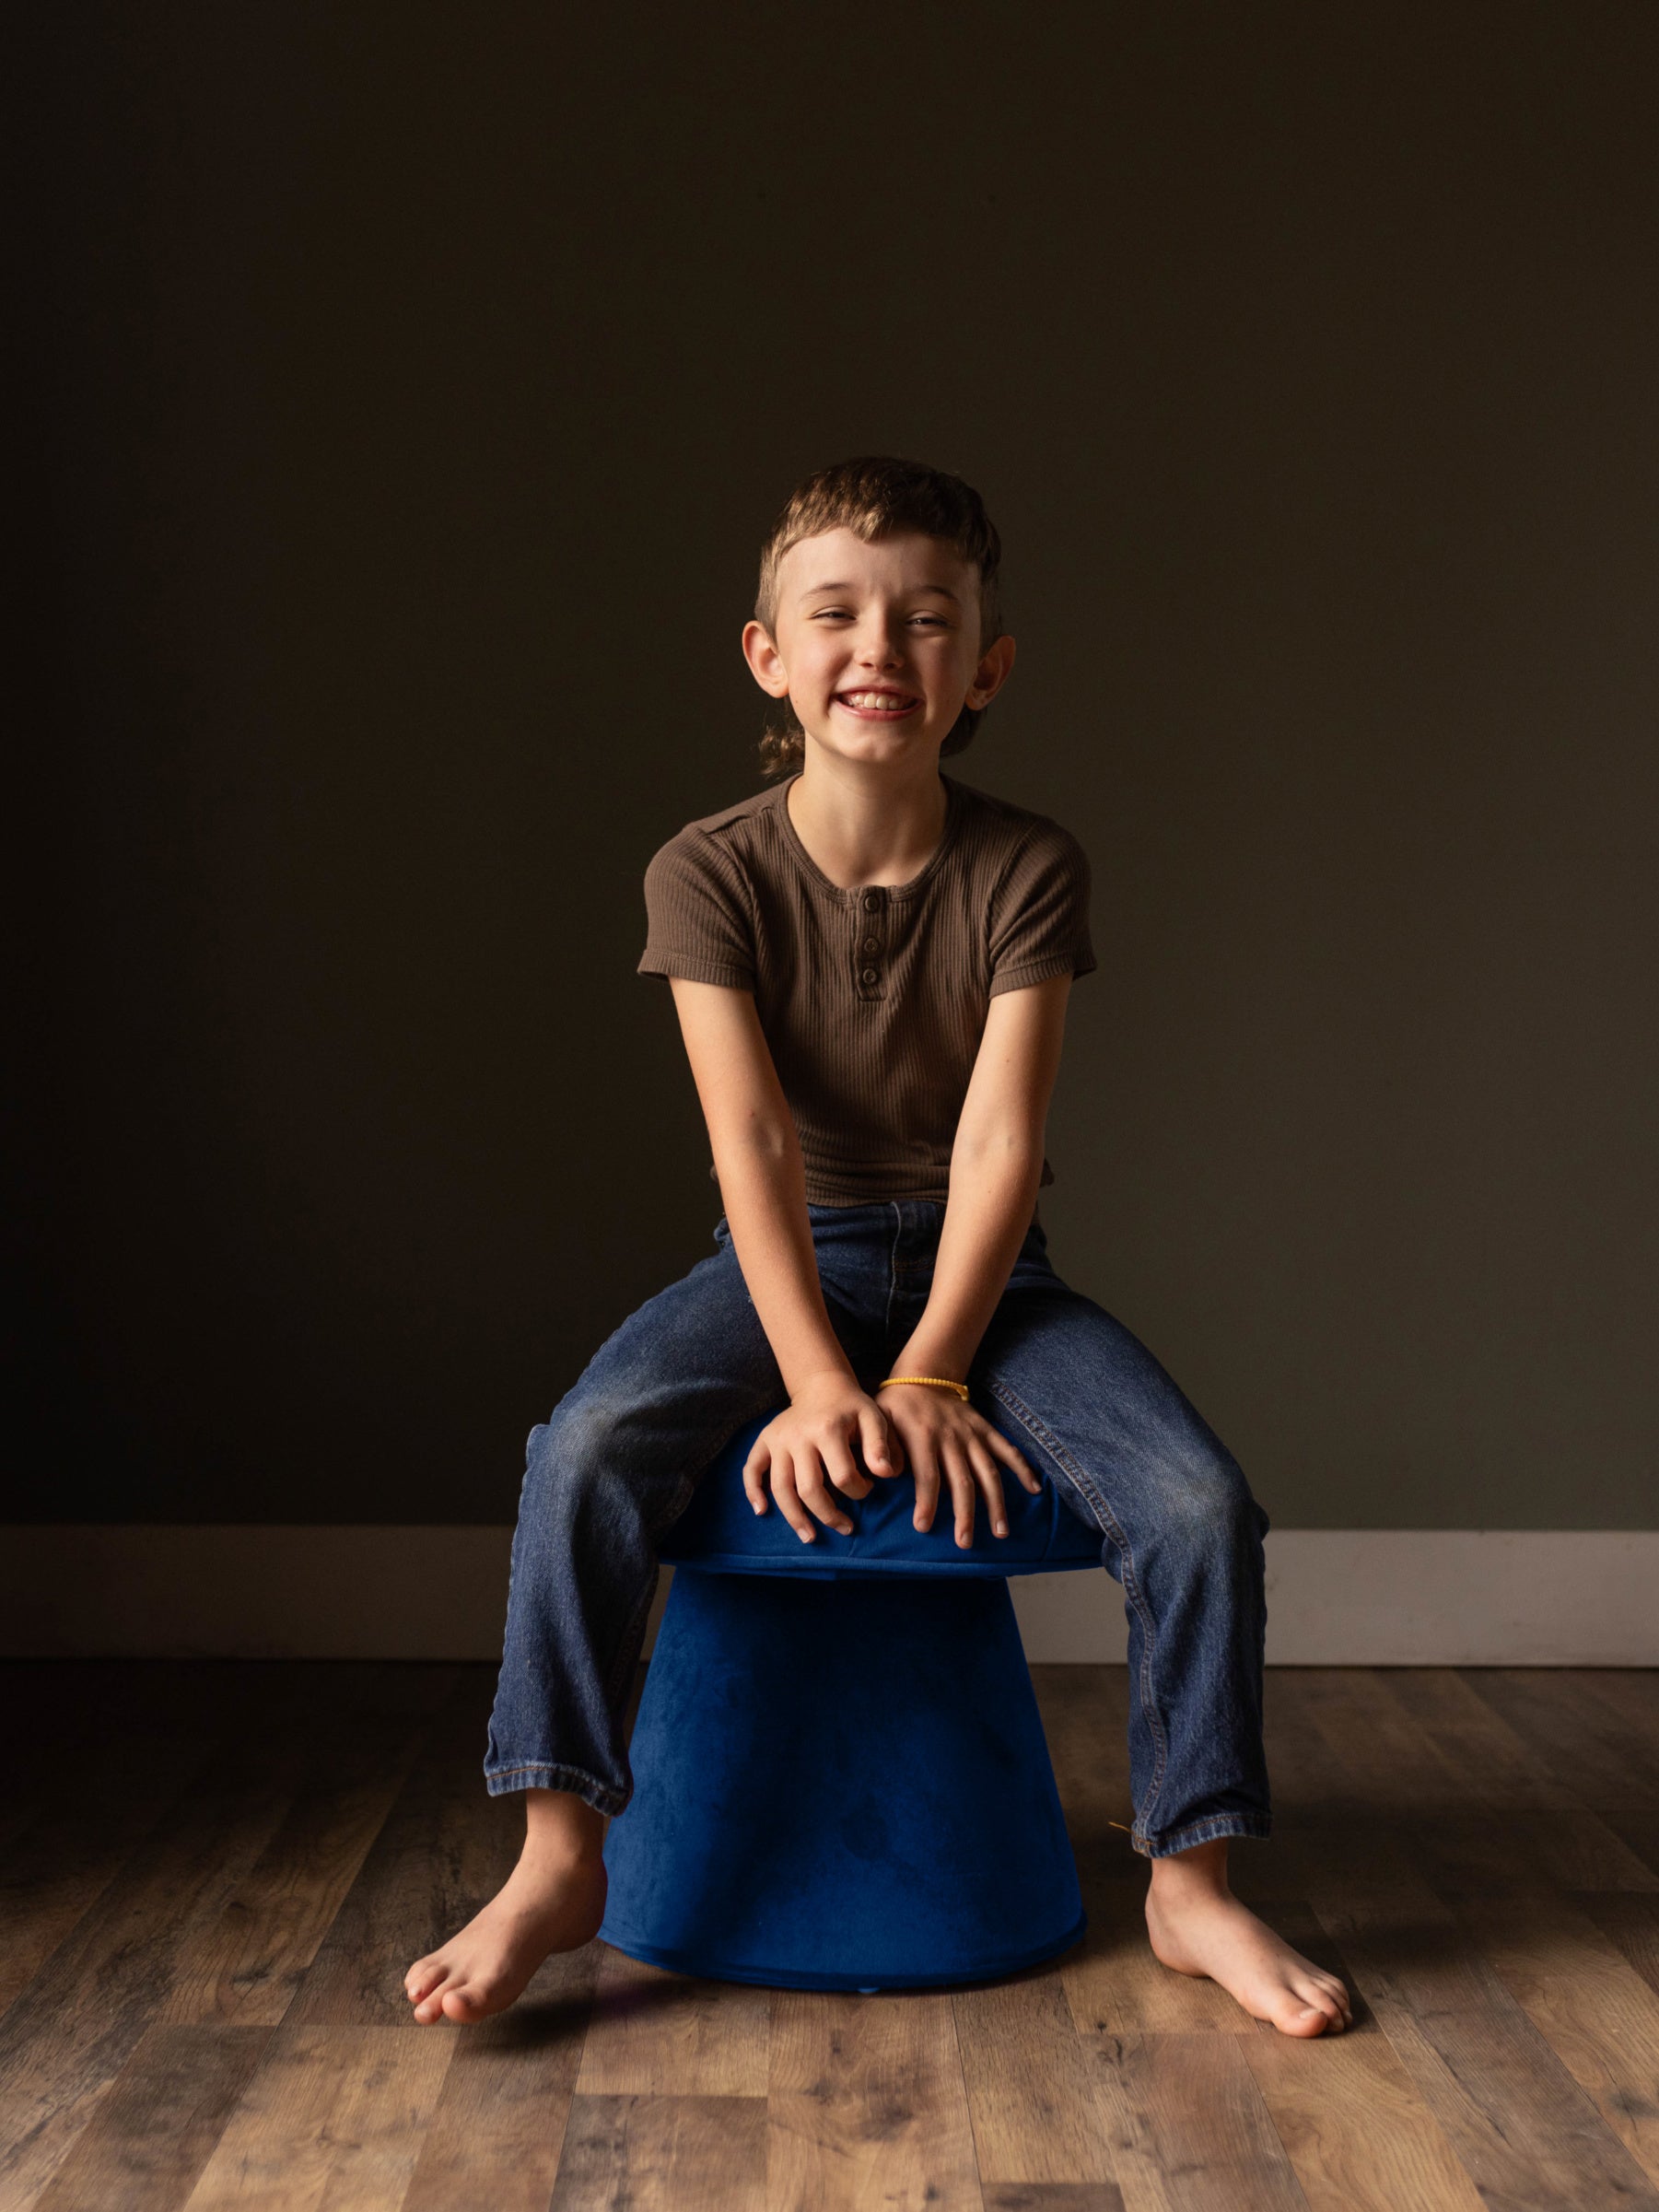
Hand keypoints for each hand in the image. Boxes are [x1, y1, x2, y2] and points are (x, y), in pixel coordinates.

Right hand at [742, 1374, 897, 1543]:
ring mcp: (778, 1439)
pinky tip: (762, 1511)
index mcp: (827, 1429)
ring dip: (794, 1517)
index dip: (859, 1490)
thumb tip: (886, 1475)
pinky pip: (752, 1469)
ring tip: (809, 1536)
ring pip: (780, 1487)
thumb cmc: (852, 1407)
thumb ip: (881, 1446)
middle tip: (845, 1529)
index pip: (842, 1476)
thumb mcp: (873, 1418)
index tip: (867, 1489)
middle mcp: (798, 1435)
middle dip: (828, 1515)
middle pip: (808, 1488)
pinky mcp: (765, 1440)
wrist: (822, 1385)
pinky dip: (753, 1491)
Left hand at [878, 1384, 1040, 1547]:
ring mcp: (972, 1434)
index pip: (927, 1475)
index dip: (926, 1502)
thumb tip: (886, 1474)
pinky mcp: (985, 1429)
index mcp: (922, 1437)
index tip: (924, 1527)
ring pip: (988, 1472)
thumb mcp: (878, 1421)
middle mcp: (951, 1437)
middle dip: (964, 1514)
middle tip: (964, 1542)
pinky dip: (1022, 1468)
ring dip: (996, 1503)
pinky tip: (1034, 1489)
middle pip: (962, 1481)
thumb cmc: (896, 1405)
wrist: (923, 1375)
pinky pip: (1007, 1449)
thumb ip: (881, 1447)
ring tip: (1000, 1532)